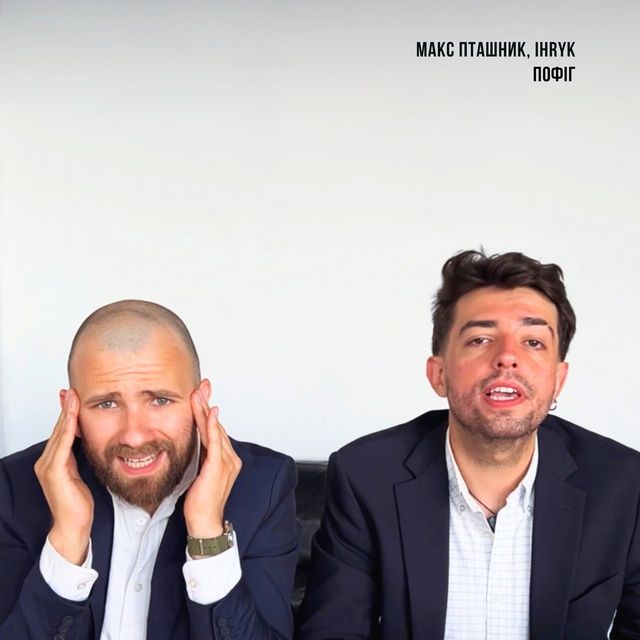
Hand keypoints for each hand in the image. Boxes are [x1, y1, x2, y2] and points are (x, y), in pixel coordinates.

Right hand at [34, 389, 93, 564]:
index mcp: (54, 461)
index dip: (67, 413)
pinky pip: (62, 446)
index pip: (62, 431)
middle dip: (65, 408)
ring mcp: (48, 467)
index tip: (73, 396)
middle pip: (59, 428)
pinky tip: (73, 417)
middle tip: (72, 389)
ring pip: (59, 433)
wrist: (74, 526)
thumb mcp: (82, 472)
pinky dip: (68, 430)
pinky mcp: (54, 473)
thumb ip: (81, 456)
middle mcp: (47, 461)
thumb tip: (90, 440)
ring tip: (72, 396)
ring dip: (66, 413)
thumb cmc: (79, 503)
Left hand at [183, 389, 241, 538]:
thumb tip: (194, 443)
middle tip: (203, 385)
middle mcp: (230, 457)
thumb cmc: (200, 502)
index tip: (201, 395)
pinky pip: (216, 442)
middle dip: (208, 404)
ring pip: (215, 430)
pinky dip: (213, 425)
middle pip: (217, 425)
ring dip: (206, 410)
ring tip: (199, 394)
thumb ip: (200, 456)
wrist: (204, 523)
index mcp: (226, 458)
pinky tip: (210, 413)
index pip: (216, 429)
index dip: (208, 411)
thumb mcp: (199, 473)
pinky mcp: (218, 467)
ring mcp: (227, 462)